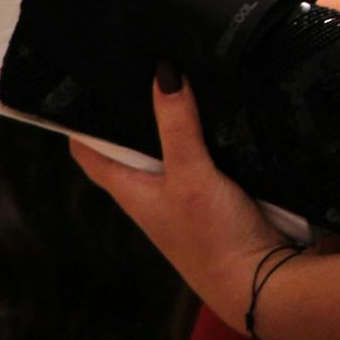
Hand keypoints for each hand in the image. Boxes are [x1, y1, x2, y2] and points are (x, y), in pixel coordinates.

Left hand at [71, 67, 281, 331]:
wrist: (259, 280)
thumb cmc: (212, 237)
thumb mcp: (190, 176)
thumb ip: (177, 127)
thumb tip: (163, 72)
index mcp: (130, 190)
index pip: (90, 152)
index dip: (80, 120)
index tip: (81, 82)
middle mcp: (152, 190)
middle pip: (131, 144)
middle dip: (133, 107)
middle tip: (138, 59)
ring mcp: (184, 192)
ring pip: (170, 145)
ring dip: (173, 116)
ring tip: (177, 67)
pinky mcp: (217, 192)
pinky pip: (204, 153)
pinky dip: (205, 130)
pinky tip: (217, 105)